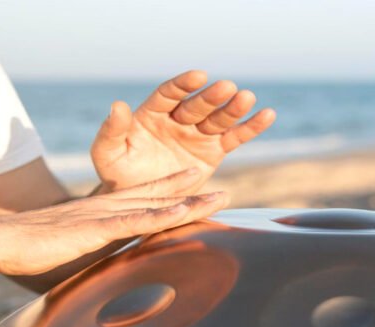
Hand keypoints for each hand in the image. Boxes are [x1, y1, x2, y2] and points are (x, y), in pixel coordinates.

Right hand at [0, 169, 225, 275]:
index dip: (170, 190)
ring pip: (154, 206)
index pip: (141, 198)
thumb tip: (108, 269)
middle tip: (221, 188)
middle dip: (190, 192)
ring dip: (189, 202)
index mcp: (99, 211)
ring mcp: (102, 215)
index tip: (195, 184)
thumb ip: (91, 252)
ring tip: (220, 197)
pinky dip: (161, 217)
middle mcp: (105, 207)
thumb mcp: (67, 249)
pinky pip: (134, 221)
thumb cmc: (25, 248)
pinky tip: (183, 213)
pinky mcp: (95, 227)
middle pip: (156, 197)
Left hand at [91, 70, 275, 193]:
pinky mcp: (213, 152)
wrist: (137, 203)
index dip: (183, 84)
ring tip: (247, 98)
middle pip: (198, 105)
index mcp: (152, 114)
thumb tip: (117, 105)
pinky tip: (267, 115)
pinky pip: (234, 137)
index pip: (169, 93)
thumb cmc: (119, 175)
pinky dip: (250, 127)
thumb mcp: (107, 155)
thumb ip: (111, 131)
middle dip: (212, 97)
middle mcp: (178, 119)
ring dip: (233, 108)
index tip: (198, 76)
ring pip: (218, 118)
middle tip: (227, 87)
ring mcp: (197, 134)